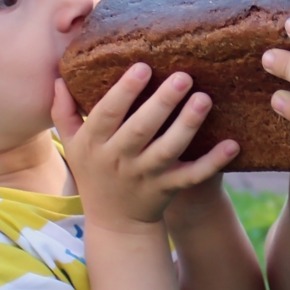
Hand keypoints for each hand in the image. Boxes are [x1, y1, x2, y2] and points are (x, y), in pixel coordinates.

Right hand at [54, 69, 238, 230]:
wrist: (114, 223)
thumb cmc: (94, 172)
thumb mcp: (72, 145)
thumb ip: (63, 112)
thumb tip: (57, 77)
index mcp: (95, 144)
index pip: (107, 114)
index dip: (124, 91)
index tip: (143, 66)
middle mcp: (119, 159)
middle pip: (141, 129)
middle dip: (161, 103)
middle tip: (183, 76)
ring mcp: (145, 175)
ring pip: (168, 150)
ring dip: (187, 125)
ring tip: (204, 98)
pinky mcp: (168, 189)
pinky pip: (192, 176)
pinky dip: (213, 163)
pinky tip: (232, 145)